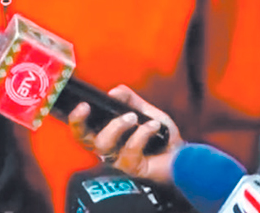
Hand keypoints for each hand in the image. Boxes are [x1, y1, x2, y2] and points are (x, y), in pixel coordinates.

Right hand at [67, 85, 183, 183]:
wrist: (184, 156)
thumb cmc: (163, 138)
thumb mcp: (146, 112)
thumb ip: (130, 100)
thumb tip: (113, 91)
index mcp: (107, 134)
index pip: (81, 129)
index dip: (75, 118)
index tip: (82, 104)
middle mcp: (108, 149)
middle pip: (82, 139)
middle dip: (79, 122)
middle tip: (87, 107)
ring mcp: (118, 160)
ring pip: (103, 143)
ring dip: (116, 125)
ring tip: (133, 117)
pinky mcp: (132, 168)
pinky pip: (129, 149)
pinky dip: (142, 134)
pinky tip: (153, 126)